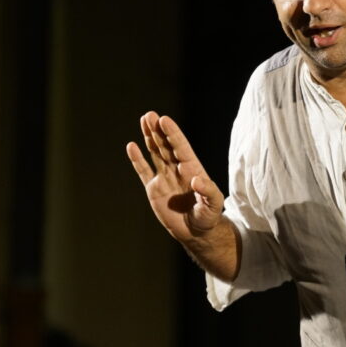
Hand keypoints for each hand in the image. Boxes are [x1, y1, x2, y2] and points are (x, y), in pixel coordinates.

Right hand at [126, 111, 224, 244]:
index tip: (164, 119)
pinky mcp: (153, 189)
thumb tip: (197, 179)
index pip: (181, 147)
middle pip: (166, 145)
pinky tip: (131, 146)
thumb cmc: (209, 216)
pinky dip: (137, 160)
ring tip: (144, 120)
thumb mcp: (214, 205)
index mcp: (192, 168)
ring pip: (155, 153)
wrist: (196, 232)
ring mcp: (164, 177)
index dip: (173, 133)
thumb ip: (208, 191)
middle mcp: (177, 169)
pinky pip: (143, 171)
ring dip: (149, 137)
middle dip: (158, 130)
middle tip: (150, 115)